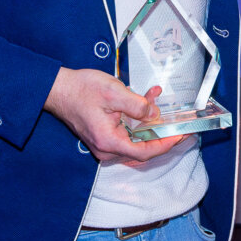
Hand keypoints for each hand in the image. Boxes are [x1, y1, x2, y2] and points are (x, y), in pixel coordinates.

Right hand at [43, 67, 192, 165]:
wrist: (58, 89)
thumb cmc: (81, 90)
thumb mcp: (113, 92)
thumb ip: (137, 105)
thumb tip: (155, 116)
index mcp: (109, 141)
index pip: (144, 152)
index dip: (166, 144)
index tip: (181, 135)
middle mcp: (107, 148)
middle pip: (142, 148)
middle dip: (161, 133)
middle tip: (180, 123)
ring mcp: (105, 143)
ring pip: (136, 138)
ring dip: (149, 121)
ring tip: (156, 98)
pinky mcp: (104, 135)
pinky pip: (127, 131)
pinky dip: (138, 117)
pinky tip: (144, 99)